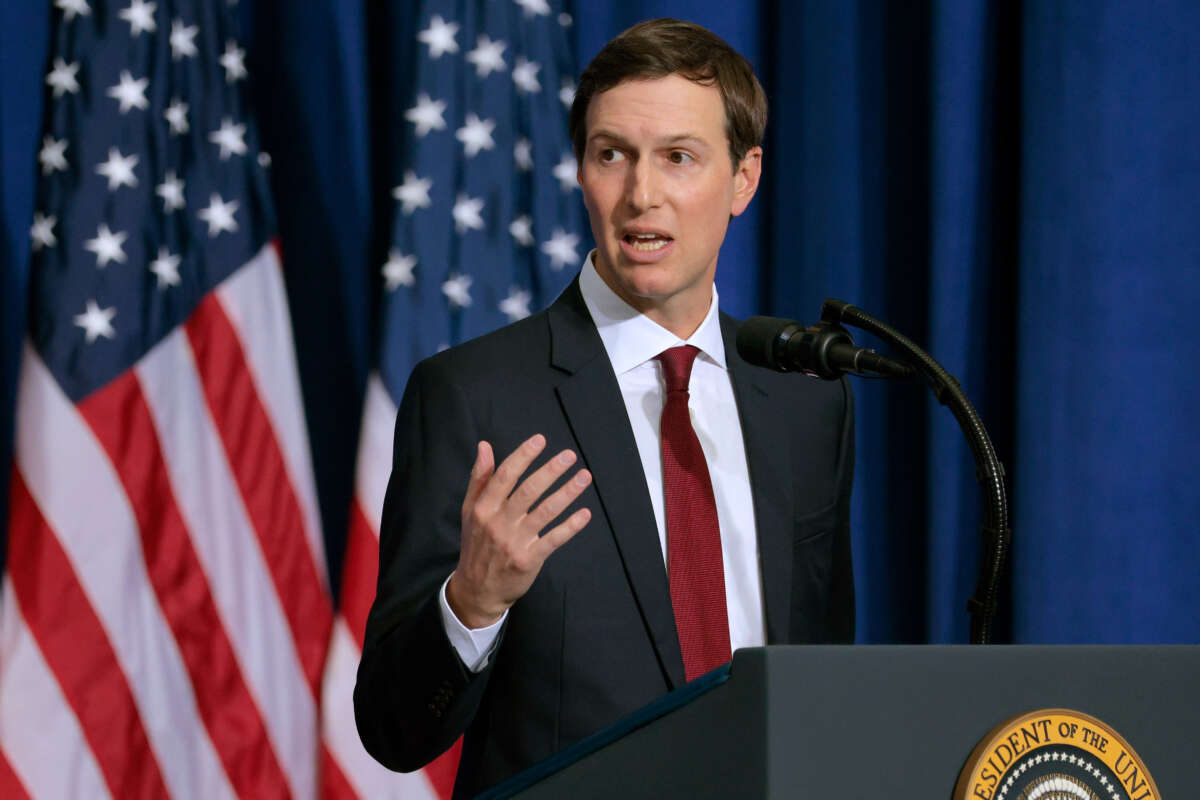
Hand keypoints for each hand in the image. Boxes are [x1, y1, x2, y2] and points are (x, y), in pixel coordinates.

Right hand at [446, 434, 591, 628]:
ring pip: (544, 512)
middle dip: (551, 471)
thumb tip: (485, 446)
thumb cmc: (476, 544)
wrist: (476, 590)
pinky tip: (585, 514)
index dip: (523, 456)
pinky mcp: (528, 560)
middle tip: (570, 455)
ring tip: (584, 476)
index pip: (505, 476)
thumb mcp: (470, 510)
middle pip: (528, 491)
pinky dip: (570, 526)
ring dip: (566, 493)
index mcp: (484, 508)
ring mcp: (514, 542)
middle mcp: (498, 523)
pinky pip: (553, 539)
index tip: (541, 440)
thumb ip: (479, 478)